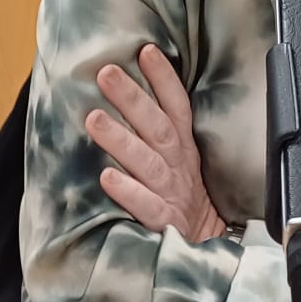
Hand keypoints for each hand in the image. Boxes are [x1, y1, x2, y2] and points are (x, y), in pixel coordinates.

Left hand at [84, 44, 226, 243]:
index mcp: (183, 150)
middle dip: (132, 98)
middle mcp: (178, 167)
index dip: (163, 79)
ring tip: (93, 119)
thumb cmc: (185, 202)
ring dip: (120, 139)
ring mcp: (172, 194)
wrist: (207, 251)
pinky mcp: (165, 223)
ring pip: (146, 162)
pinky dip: (128, 191)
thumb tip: (128, 97)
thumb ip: (160, 135)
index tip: (146, 50)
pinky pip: (147, 206)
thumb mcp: (182, 164)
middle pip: (156, 127)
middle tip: (106, 73)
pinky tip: (106, 177)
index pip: (176, 107)